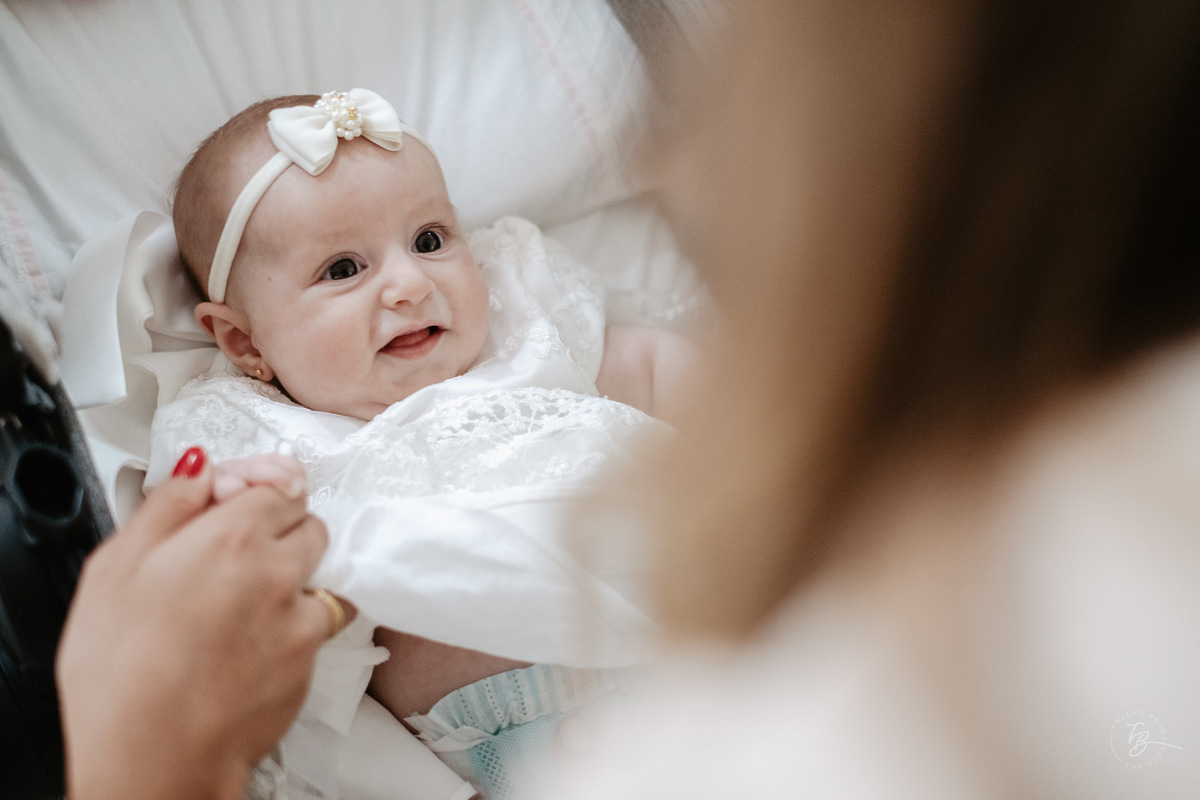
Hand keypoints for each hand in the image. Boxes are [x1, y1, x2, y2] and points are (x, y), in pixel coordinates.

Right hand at [57, 448, 331, 799]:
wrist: (152, 757)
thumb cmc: (121, 674)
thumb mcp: (115, 567)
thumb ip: (167, 505)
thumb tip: (197, 469)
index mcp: (230, 536)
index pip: (276, 484)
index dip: (256, 490)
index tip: (239, 502)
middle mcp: (277, 570)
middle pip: (308, 522)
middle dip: (280, 529)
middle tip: (238, 553)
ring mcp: (300, 616)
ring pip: (319, 572)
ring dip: (295, 576)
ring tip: (246, 603)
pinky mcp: (310, 658)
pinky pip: (320, 622)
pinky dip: (298, 623)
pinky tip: (257, 641)